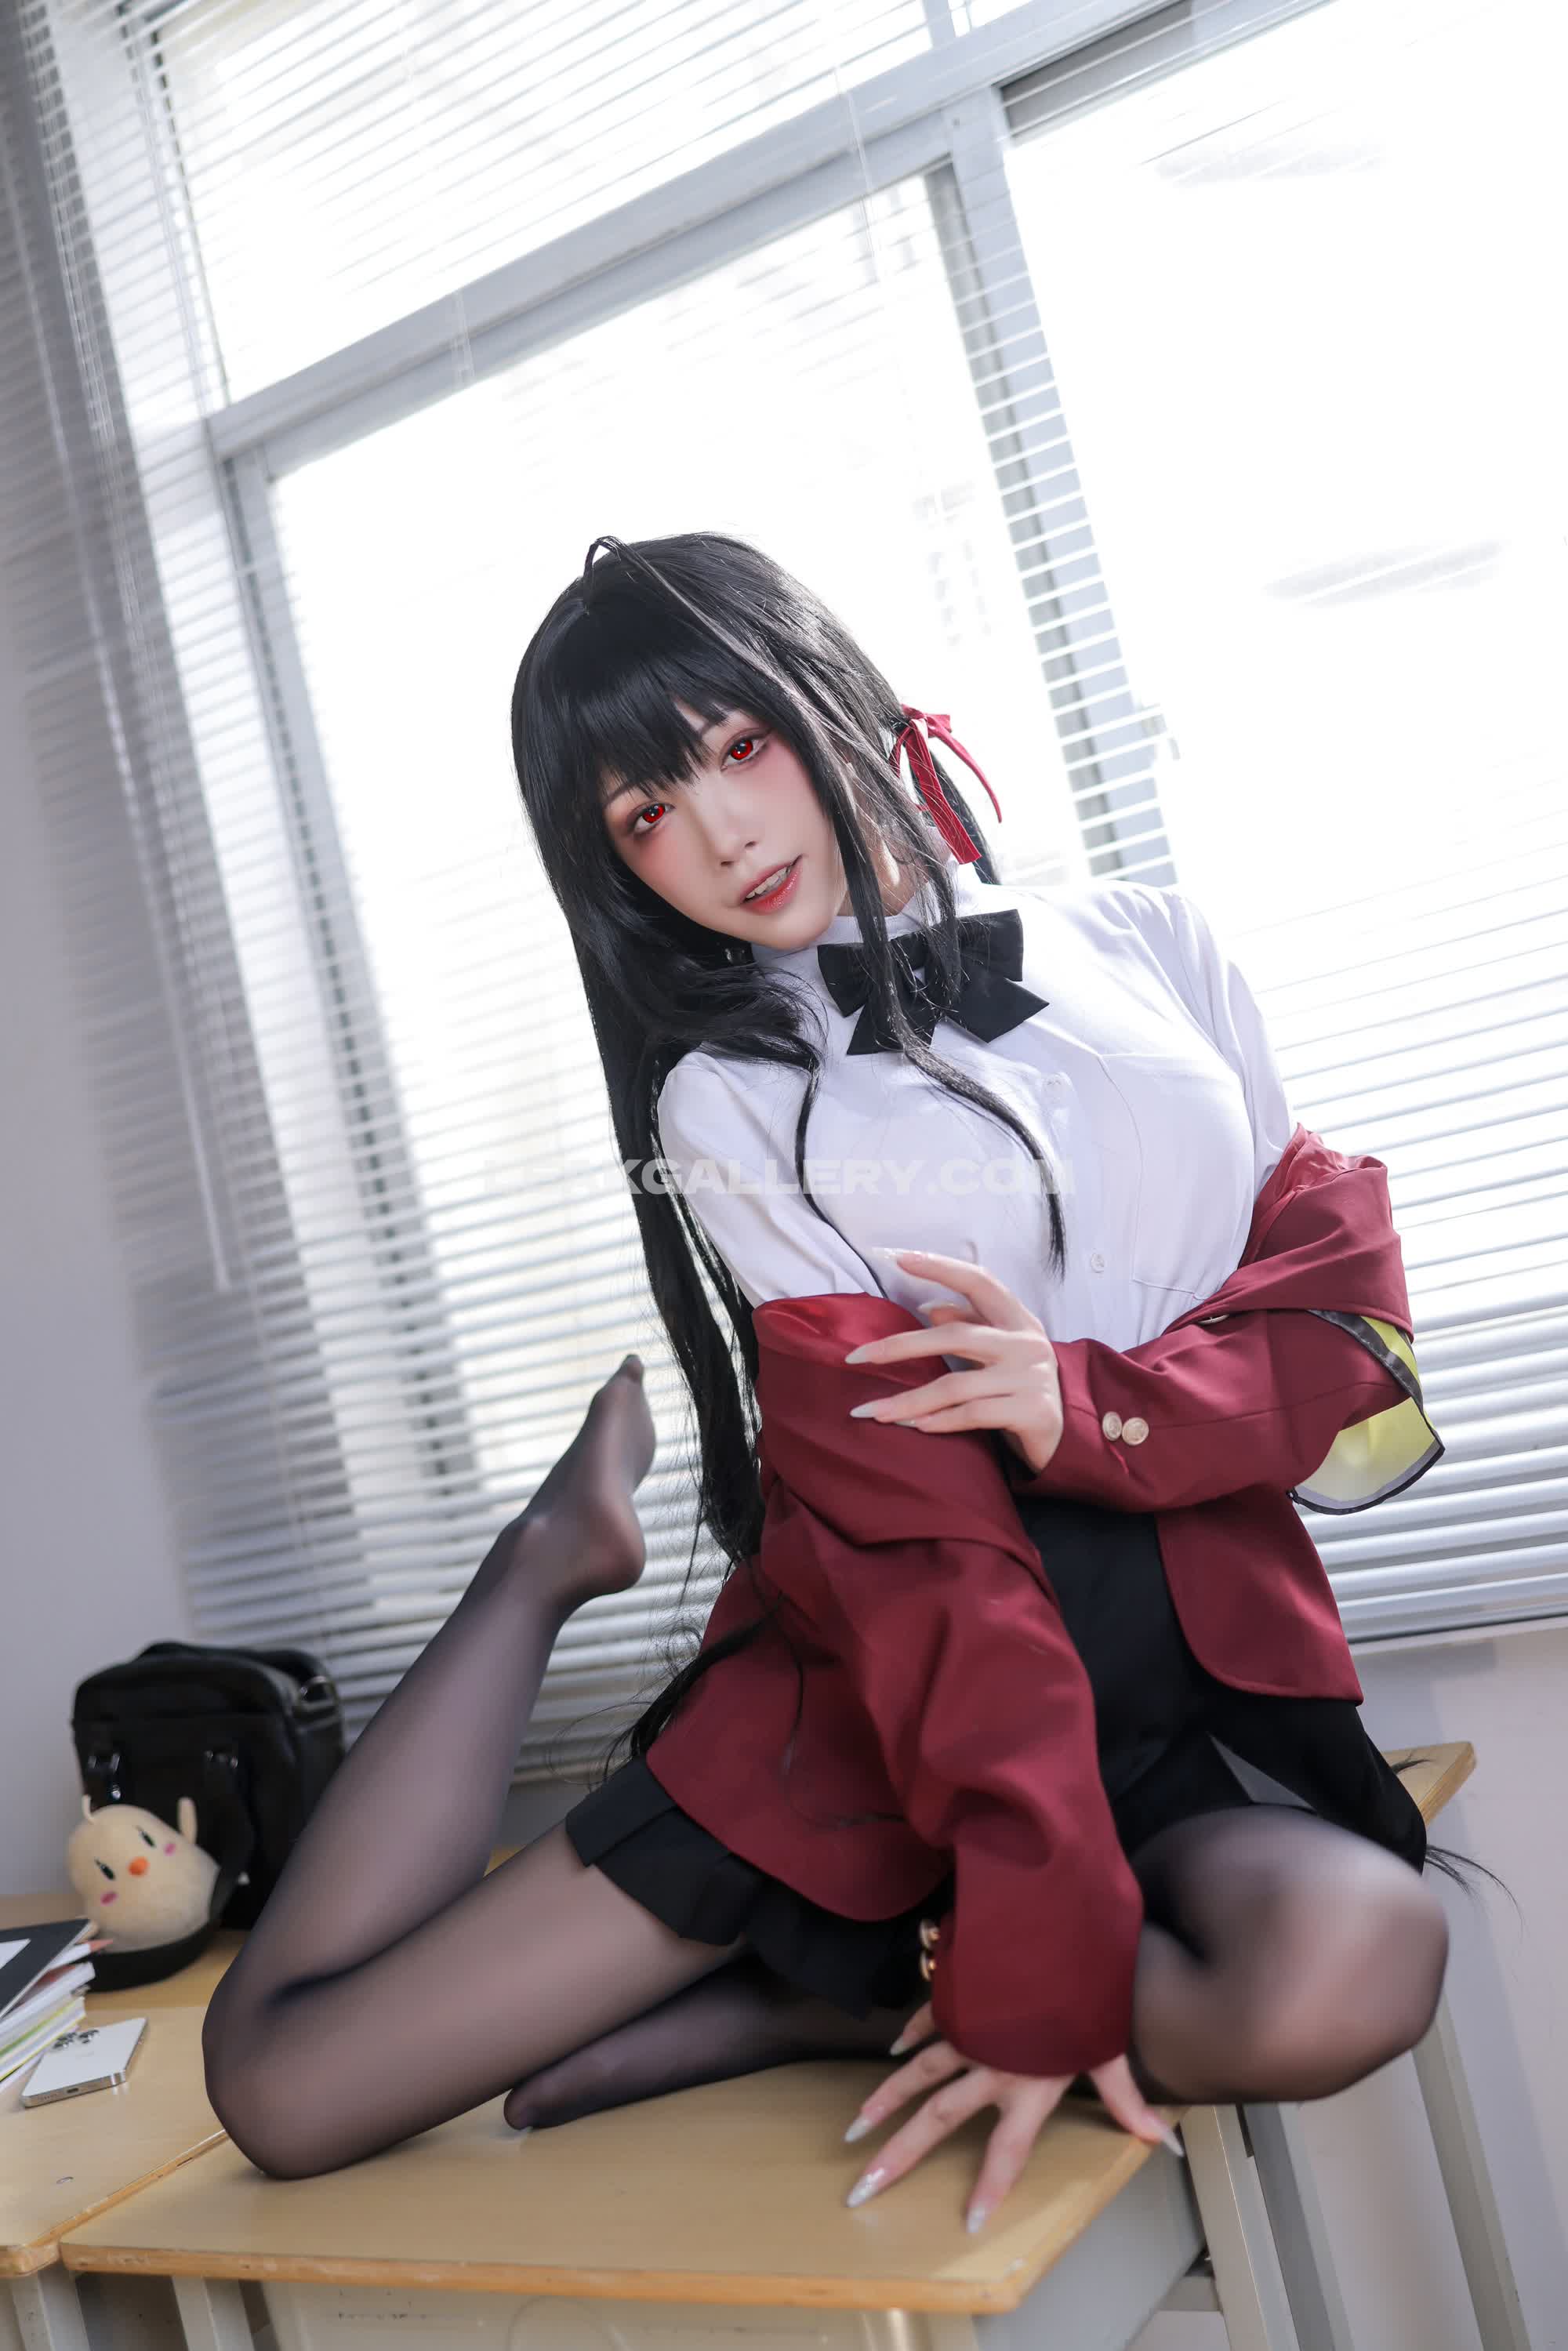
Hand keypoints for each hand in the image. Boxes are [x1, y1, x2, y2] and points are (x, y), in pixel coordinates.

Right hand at [842, 2001, 1181, 2232]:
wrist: (1062, 1925)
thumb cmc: (1090, 1991)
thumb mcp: (1109, 2048)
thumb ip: (1126, 2099)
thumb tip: (1162, 2145)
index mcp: (1029, 2086)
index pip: (1006, 2150)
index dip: (990, 2186)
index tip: (968, 2221)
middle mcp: (992, 2065)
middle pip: (938, 2119)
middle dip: (901, 2155)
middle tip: (865, 2186)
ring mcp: (971, 2031)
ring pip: (919, 2072)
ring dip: (887, 2100)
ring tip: (857, 2129)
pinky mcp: (961, 1998)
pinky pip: (929, 2019)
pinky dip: (910, 2034)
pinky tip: (892, 2050)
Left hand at [844, 1248, 1064, 1474]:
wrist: (1067, 1436)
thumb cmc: (1021, 1386)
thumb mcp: (999, 1351)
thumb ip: (971, 1326)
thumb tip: (930, 1307)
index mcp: (1018, 1319)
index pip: (979, 1281)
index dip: (941, 1267)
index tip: (899, 1258)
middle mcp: (1027, 1342)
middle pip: (955, 1336)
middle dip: (900, 1346)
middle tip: (857, 1357)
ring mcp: (1032, 1377)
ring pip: (957, 1385)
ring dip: (910, 1399)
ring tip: (874, 1411)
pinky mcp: (1033, 1411)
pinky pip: (974, 1414)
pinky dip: (941, 1420)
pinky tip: (915, 1426)